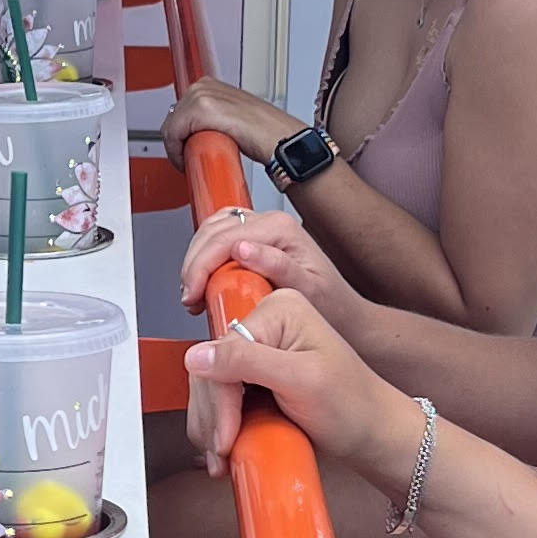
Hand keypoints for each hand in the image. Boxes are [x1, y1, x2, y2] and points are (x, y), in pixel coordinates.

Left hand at [163, 77, 284, 171]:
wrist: (280, 140)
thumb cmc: (263, 133)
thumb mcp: (231, 116)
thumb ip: (213, 118)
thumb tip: (196, 133)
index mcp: (209, 85)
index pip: (178, 111)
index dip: (179, 134)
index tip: (185, 149)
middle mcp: (204, 86)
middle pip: (172, 118)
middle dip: (178, 141)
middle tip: (190, 158)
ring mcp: (202, 95)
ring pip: (171, 127)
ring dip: (178, 148)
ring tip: (193, 160)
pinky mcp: (201, 109)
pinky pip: (173, 134)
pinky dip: (176, 151)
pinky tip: (188, 161)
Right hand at [181, 198, 360, 334]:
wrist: (345, 315)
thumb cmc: (331, 306)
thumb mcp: (309, 291)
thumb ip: (278, 268)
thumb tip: (242, 249)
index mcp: (280, 229)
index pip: (224, 238)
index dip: (201, 266)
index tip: (193, 295)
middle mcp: (270, 223)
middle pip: (213, 231)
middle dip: (194, 265)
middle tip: (191, 299)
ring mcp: (261, 229)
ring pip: (210, 232)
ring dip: (196, 262)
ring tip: (195, 294)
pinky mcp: (254, 240)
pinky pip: (217, 239)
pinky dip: (204, 259)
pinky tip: (204, 284)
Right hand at [185, 290, 424, 490]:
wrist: (375, 435)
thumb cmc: (354, 406)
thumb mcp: (301, 381)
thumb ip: (246, 362)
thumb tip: (196, 356)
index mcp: (279, 308)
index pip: (223, 349)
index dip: (219, 396)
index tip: (225, 435)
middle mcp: (267, 322)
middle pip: (212, 368)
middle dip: (213, 414)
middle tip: (222, 451)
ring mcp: (261, 348)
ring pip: (211, 386)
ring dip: (211, 424)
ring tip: (223, 457)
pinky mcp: (258, 375)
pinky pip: (223, 396)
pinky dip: (219, 424)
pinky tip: (225, 447)